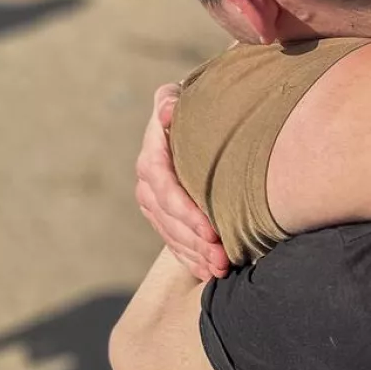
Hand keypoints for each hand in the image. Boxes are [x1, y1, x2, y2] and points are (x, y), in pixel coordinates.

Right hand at [135, 84, 229, 280]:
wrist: (200, 119)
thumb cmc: (197, 104)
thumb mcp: (182, 96)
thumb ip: (171, 100)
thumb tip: (165, 111)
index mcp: (153, 155)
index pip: (163, 186)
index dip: (185, 211)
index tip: (211, 230)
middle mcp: (148, 181)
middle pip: (168, 218)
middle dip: (194, 241)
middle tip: (222, 257)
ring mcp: (154, 202)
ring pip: (171, 234)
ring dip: (195, 255)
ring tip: (221, 269)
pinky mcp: (164, 216)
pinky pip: (174, 242)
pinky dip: (191, 259)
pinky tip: (208, 273)